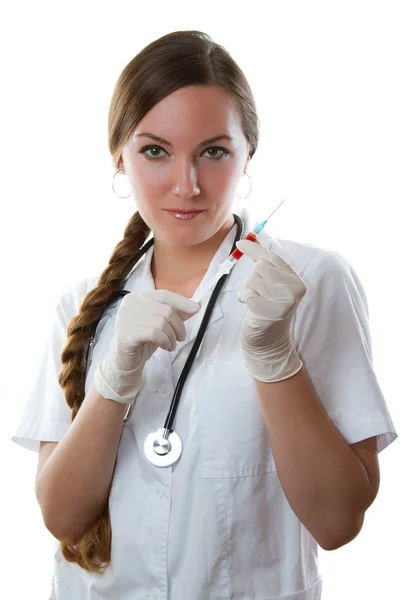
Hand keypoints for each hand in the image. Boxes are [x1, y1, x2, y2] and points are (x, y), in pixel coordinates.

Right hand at [95, 290, 200, 403]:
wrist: (125, 361)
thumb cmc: (144, 340)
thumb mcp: (162, 324)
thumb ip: (176, 313)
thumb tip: (196, 304)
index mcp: (138, 297)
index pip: (164, 294)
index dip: (182, 301)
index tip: (196, 309)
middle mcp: (130, 304)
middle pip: (166, 309)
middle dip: (179, 326)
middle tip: (181, 338)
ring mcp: (126, 317)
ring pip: (162, 322)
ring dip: (172, 336)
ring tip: (171, 345)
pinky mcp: (126, 333)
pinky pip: (154, 333)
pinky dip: (165, 341)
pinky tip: (165, 347)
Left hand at [236, 239, 305, 382]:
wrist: (268, 342)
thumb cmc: (266, 310)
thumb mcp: (270, 286)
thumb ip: (264, 265)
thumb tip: (247, 241)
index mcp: (295, 281)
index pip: (273, 259)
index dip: (255, 249)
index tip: (240, 243)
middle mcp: (294, 290)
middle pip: (260, 268)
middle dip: (252, 278)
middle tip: (257, 292)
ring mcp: (284, 302)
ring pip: (253, 280)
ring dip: (247, 289)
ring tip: (255, 301)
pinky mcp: (271, 312)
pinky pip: (249, 294)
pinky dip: (245, 298)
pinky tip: (252, 308)